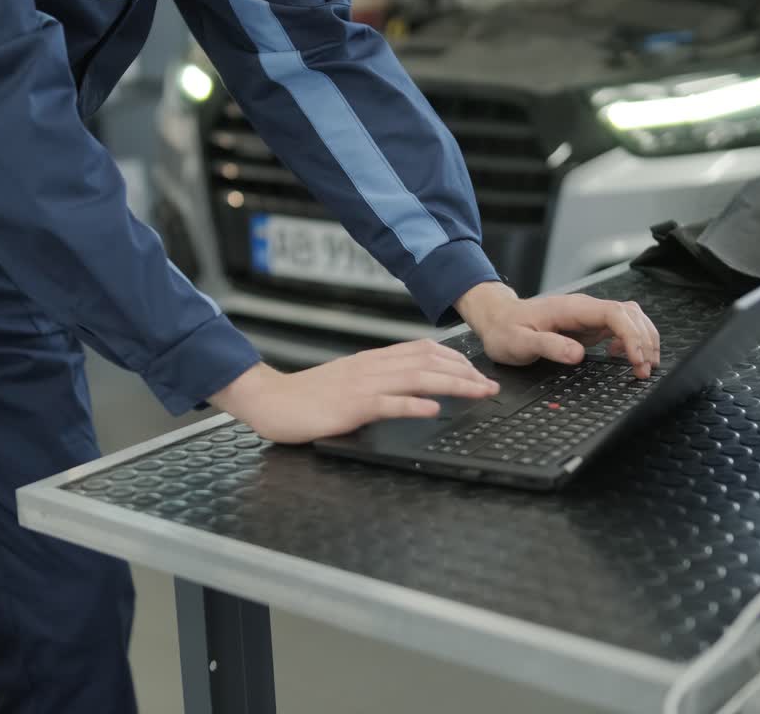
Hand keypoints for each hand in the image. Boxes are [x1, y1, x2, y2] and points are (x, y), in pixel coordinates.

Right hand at [209, 340, 499, 443]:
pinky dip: (414, 405)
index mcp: (371, 361)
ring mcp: (361, 386)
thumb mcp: (347, 382)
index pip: (421, 350)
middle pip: (427, 361)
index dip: (454, 358)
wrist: (269, 400)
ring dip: (453, 384)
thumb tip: (407, 390)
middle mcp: (371, 367)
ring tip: (478, 392)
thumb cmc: (306, 397)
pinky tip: (434, 409)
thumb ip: (375, 382)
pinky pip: (388, 404)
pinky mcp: (351, 407)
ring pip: (416, 378)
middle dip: (465, 372)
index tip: (476, 370)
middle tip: (490, 385)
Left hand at [455, 282, 660, 378]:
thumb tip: (577, 355)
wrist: (497, 320)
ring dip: (643, 340)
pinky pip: (620, 328)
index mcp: (571, 308)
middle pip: (630, 314)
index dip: (632, 335)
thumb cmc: (506, 330)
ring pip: (630, 319)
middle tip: (644, 370)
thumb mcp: (520, 342)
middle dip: (644, 340)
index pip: (615, 313)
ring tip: (644, 366)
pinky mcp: (589, 326)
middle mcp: (584, 308)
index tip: (636, 359)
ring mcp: (588, 316)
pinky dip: (632, 341)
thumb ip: (548, 346)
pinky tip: (625, 357)